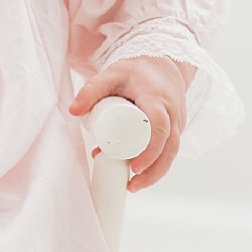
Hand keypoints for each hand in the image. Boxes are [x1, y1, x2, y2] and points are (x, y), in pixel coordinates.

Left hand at [69, 55, 190, 191]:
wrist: (163, 64)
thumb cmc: (136, 71)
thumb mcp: (113, 74)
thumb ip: (92, 89)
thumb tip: (73, 111)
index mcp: (157, 100)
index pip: (160, 127)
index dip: (150, 150)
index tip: (135, 166)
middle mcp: (172, 113)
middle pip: (170, 148)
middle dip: (154, 171)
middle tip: (132, 185)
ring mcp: (178, 122)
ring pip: (173, 153)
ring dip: (156, 173)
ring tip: (133, 186)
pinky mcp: (177, 129)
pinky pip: (171, 150)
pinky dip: (158, 164)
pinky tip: (141, 176)